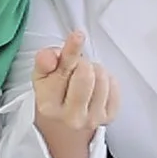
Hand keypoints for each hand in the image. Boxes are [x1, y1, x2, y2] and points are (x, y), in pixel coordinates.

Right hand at [30, 31, 116, 157]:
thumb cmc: (53, 94)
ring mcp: (92, 120)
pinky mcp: (108, 118)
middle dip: (81, 63)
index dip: (72, 50)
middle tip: (74, 69)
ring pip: (102, 77)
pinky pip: (114, 85)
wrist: (63, 122)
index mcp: (48, 104)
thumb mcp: (41, 76)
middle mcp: (70, 117)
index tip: (78, 36)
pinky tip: (95, 86)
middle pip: (86, 73)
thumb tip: (50, 56)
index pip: (63, 71)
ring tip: (84, 78)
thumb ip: (44, 61)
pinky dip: (106, 80)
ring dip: (94, 70)